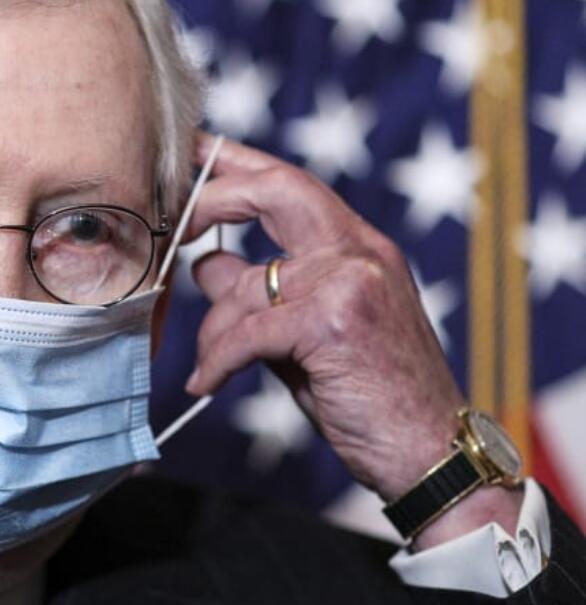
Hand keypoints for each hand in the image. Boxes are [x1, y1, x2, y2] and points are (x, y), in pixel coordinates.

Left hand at [183, 134, 519, 544]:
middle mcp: (360, 251)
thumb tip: (204, 263)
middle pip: (275, 188)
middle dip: (214, 198)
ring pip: (245, 284)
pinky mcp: (333, 323)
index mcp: (358, 246)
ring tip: (211, 366)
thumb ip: (262, 292)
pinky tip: (206, 383)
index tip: (191, 149)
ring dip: (215, 329)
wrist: (431, 454)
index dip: (236, 162)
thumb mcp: (308, 331)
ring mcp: (351, 282)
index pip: (290, 182)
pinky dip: (218, 360)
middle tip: (174, 222)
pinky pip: (245, 332)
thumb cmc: (370, 396)